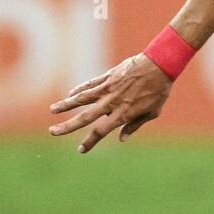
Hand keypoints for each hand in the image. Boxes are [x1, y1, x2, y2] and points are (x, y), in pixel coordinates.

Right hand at [49, 54, 173, 152]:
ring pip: (82, 98)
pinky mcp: (108, 76)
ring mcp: (108, 88)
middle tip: (53, 132)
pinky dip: (79, 89)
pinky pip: (91, 84)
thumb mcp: (152, 112)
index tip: (81, 150)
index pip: (101, 131)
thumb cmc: (159, 90)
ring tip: (53, 110)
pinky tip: (70, 93)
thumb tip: (121, 138)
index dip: (90, 142)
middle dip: (67, 126)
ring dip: (66, 104)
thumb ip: (135, 125)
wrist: (160, 64)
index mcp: (123, 114)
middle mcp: (112, 102)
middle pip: (85, 117)